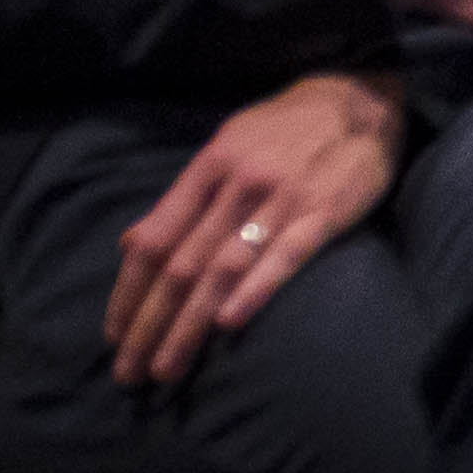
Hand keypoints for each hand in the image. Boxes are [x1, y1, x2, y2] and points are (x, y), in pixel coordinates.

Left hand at [104, 72, 401, 388]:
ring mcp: (282, 199)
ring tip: (168, 368)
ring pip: (225, 269)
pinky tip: (229, 324)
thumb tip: (133, 244)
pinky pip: (286, 256)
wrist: (359, 99)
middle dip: (150, 324)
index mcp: (209, 168)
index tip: (113, 336)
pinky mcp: (325, 211)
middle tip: (129, 372)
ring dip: (190, 325)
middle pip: (183, 265)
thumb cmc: (284, 130)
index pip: (155, 239)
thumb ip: (183, 198)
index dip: (129, 292)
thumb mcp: (226, 148)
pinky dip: (255, 289)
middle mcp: (239, 184)